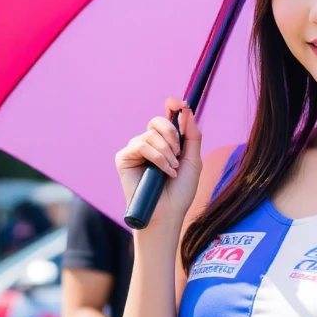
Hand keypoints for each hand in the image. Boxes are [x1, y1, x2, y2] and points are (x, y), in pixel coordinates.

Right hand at [115, 99, 201, 224]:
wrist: (168, 213)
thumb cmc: (180, 191)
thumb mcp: (192, 160)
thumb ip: (192, 135)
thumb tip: (187, 110)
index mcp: (164, 144)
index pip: (166, 119)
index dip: (172, 107)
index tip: (180, 103)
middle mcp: (148, 144)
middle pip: (157, 121)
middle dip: (172, 134)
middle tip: (178, 153)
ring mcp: (135, 151)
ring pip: (151, 135)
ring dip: (167, 152)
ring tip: (172, 170)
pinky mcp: (124, 158)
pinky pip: (140, 145)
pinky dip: (156, 158)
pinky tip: (163, 172)